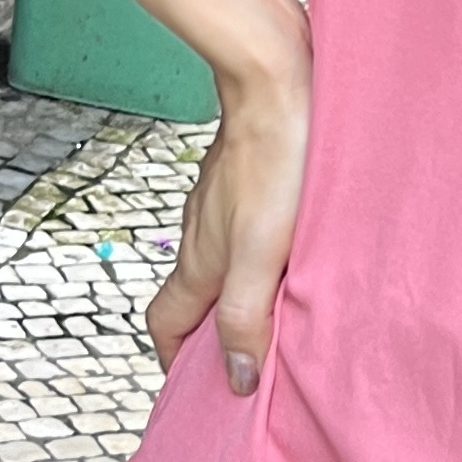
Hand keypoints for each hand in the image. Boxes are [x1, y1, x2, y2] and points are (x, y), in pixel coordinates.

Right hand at [146, 24, 311, 387]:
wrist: (278, 79)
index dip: (176, 359)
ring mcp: (220, 203)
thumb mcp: (263, 254)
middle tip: (252, 351)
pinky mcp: (244, 177)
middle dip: (215, 330)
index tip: (198, 382)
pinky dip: (259, 248)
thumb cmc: (275, 159)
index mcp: (199, 260)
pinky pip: (242, 225)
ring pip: (221, 258)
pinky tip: (296, 244)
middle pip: (195, 295)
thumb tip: (234, 375)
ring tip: (283, 303)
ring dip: (243, 288)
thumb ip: (247, 315)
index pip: (165, 323)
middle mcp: (201, 234)